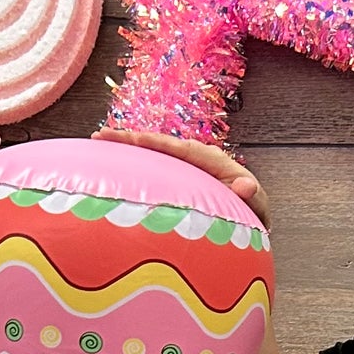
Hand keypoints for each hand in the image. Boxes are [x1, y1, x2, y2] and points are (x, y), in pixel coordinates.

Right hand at [99, 127, 270, 230]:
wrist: (247, 217)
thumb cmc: (252, 211)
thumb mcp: (257, 206)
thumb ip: (253, 196)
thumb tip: (246, 186)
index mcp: (211, 160)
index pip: (181, 149)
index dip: (159, 144)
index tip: (137, 140)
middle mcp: (193, 158)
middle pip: (158, 145)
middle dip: (130, 140)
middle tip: (101, 136)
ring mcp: (181, 167)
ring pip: (150, 155)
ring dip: (124, 149)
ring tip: (96, 142)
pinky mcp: (173, 177)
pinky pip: (150, 168)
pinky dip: (131, 165)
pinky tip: (107, 166)